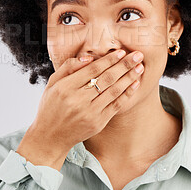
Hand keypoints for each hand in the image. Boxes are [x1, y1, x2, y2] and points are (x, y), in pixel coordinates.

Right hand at [16, 50, 143, 170]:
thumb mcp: (52, 84)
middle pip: (106, 79)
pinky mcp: (98, 123)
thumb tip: (88, 58)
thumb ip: (67, 67)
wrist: (50, 137)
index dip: (109, 60)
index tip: (121, 52)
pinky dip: (127, 94)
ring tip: (140, 67)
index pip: (92, 70)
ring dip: (129, 78)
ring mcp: (90, 113)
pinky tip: (135, 84)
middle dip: (124, 65)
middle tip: (138, 55)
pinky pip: (116, 105)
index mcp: (66, 88)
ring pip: (114, 91)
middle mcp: (78, 100)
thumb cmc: (50, 107)